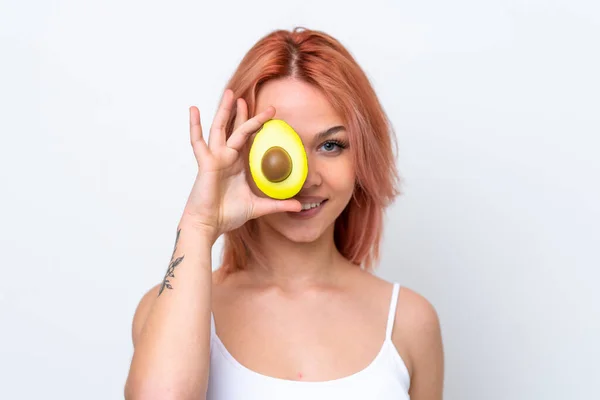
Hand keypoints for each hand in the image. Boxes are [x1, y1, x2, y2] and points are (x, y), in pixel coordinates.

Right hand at [181, 89, 300, 241]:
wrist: (209, 225)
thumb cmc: (227, 215)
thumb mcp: (258, 207)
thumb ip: (278, 205)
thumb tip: (300, 206)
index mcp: (237, 165)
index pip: (248, 139)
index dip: (256, 125)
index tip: (269, 113)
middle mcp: (226, 158)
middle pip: (234, 129)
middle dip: (240, 113)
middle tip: (246, 97)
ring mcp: (215, 158)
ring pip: (220, 128)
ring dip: (224, 111)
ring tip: (230, 94)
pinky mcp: (206, 162)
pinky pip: (198, 141)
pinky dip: (195, 125)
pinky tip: (194, 109)